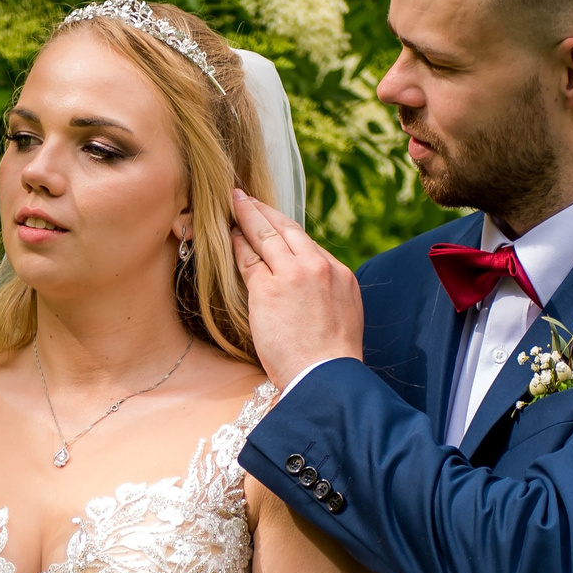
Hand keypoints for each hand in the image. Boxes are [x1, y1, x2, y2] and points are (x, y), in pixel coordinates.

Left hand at [227, 188, 364, 390]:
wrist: (326, 375)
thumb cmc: (330, 359)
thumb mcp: (342, 316)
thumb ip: (326, 294)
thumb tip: (310, 290)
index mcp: (339, 274)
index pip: (307, 244)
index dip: (286, 229)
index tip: (274, 220)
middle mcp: (318, 267)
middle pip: (286, 229)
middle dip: (263, 210)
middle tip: (246, 197)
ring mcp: (292, 275)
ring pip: (266, 235)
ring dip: (247, 216)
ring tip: (234, 203)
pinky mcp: (268, 289)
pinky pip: (248, 260)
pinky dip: (238, 244)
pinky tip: (229, 233)